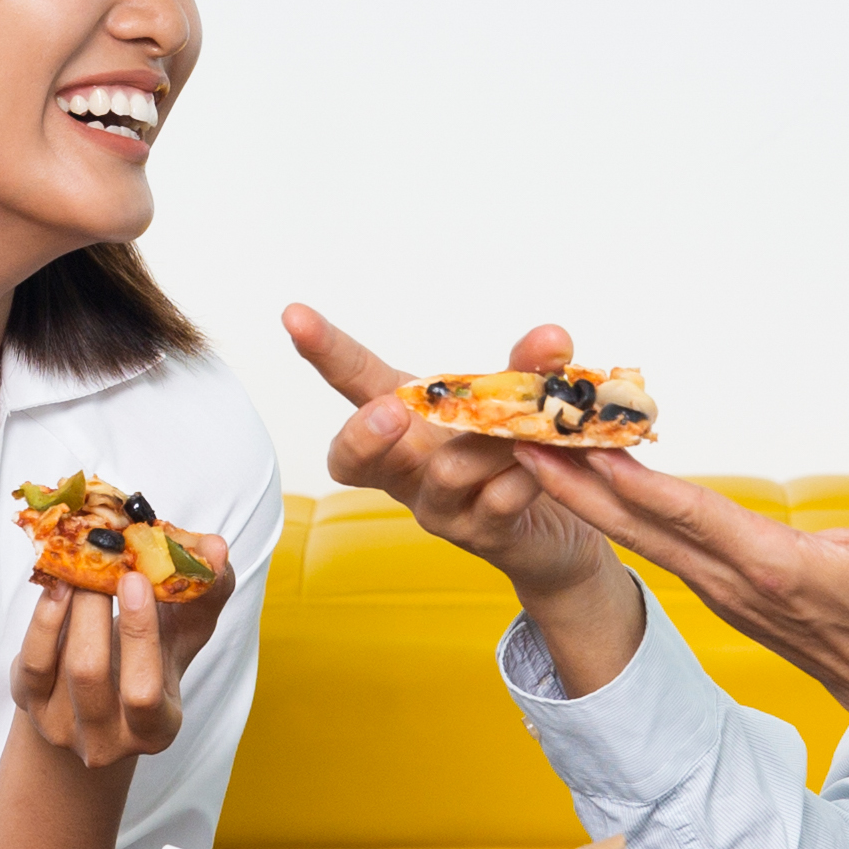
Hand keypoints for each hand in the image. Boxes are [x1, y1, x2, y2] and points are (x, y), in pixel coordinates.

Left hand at [7, 569, 218, 774]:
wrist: (101, 692)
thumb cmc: (151, 659)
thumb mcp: (183, 634)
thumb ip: (207, 594)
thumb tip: (216, 549)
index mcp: (155, 729)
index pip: (145, 694)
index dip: (139, 635)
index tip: (137, 579)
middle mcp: (105, 740)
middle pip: (92, 674)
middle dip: (95, 610)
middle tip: (100, 560)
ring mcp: (62, 727)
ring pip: (61, 664)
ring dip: (72, 607)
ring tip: (82, 566)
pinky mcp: (30, 706)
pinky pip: (34, 660)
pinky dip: (45, 618)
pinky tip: (58, 586)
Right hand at [285, 306, 647, 688]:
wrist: (554, 532)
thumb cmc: (514, 454)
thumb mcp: (516, 401)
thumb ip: (526, 368)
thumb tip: (549, 338)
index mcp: (404, 423)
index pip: (353, 381)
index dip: (324, 350)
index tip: (295, 314)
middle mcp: (407, 468)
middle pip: (351, 460)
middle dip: (366, 434)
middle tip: (392, 410)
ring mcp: (438, 506)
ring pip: (442, 474)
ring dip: (485, 444)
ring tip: (524, 429)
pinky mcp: (479, 534)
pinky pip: (493, 504)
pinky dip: (520, 479)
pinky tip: (538, 468)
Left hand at [517, 434, 848, 809]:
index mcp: (769, 565)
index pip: (688, 513)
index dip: (634, 479)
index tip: (584, 445)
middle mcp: (730, 580)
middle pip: (638, 526)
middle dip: (576, 484)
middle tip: (522, 440)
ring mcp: (720, 590)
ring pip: (639, 538)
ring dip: (586, 497)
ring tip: (539, 451)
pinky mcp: (720, 592)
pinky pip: (657, 548)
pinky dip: (619, 514)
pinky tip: (594, 486)